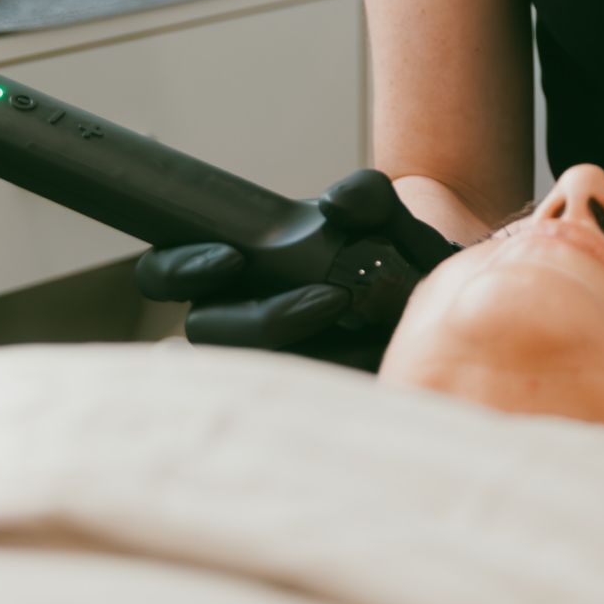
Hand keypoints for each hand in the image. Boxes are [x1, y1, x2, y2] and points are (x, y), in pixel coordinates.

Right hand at [134, 167, 464, 373]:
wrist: (438, 294)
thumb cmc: (391, 251)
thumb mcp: (386, 215)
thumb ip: (365, 197)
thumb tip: (338, 206)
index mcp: (229, 269)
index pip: (164, 273)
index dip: (178, 269)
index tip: (231, 258)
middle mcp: (236, 315)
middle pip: (207, 333)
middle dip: (262, 319)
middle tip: (329, 298)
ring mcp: (268, 360)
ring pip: (253, 372)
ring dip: (308, 351)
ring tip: (366, 326)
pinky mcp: (306, 399)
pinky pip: (301, 406)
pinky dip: (341, 378)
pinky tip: (378, 360)